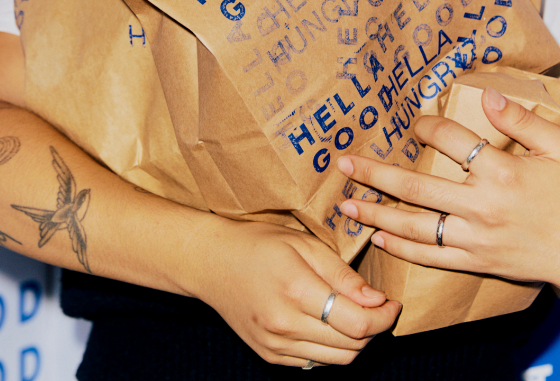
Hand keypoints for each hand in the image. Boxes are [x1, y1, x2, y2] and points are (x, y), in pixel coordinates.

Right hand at [190, 218, 400, 366]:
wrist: (211, 262)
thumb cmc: (259, 243)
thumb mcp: (303, 243)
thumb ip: (341, 274)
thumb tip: (376, 300)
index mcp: (296, 291)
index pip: (357, 323)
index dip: (384, 317)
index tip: (392, 303)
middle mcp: (285, 326)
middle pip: (351, 347)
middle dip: (374, 330)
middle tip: (379, 307)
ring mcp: (275, 346)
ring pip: (336, 360)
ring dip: (356, 342)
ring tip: (357, 314)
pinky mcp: (270, 356)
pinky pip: (315, 363)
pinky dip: (332, 348)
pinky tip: (330, 324)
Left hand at [337, 87, 559, 288]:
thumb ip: (523, 121)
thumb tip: (489, 96)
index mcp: (502, 172)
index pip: (451, 140)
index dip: (428, 125)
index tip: (416, 122)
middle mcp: (482, 205)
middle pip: (415, 187)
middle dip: (374, 174)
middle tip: (343, 163)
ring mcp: (476, 238)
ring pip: (415, 225)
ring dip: (377, 214)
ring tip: (347, 204)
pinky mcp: (477, 261)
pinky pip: (431, 256)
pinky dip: (402, 248)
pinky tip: (378, 238)